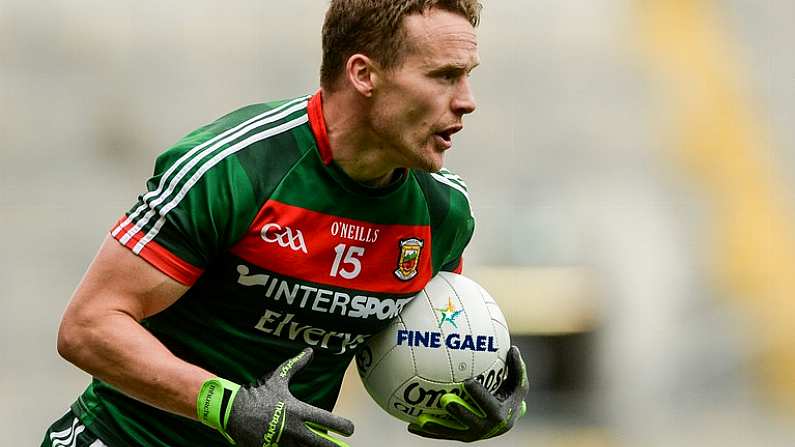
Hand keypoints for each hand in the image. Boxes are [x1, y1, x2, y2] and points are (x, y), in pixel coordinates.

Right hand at [198, 348, 353, 446]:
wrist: (233, 410)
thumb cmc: (258, 394)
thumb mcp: (279, 377)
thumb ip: (296, 365)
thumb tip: (309, 351)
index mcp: (298, 411)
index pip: (327, 420)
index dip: (343, 426)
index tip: (350, 429)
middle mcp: (294, 429)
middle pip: (322, 444)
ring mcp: (282, 442)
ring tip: (318, 446)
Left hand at [408, 345, 528, 441]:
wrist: (505, 421)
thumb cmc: (511, 397)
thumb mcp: (518, 384)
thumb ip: (517, 368)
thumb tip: (514, 349)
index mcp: (499, 415)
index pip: (489, 405)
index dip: (479, 395)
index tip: (468, 382)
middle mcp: (485, 428)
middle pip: (470, 422)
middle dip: (458, 413)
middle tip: (444, 401)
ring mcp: (471, 434)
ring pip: (451, 433)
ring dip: (435, 428)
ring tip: (419, 422)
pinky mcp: (460, 437)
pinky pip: (443, 435)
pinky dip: (428, 433)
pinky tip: (412, 426)